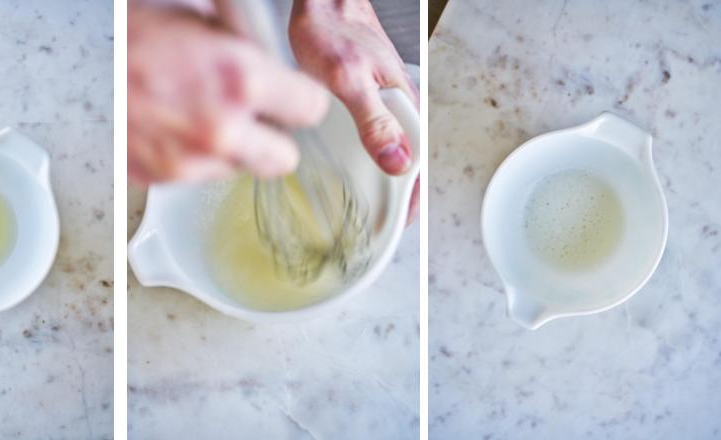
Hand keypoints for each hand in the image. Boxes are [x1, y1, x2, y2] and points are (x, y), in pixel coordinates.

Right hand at [128, 7, 328, 183]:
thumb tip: (265, 66)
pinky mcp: (160, 179)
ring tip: (199, 114)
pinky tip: (172, 126)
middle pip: (284, 159)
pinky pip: (198, 175)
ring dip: (231, 149)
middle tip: (256, 116)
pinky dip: (193, 157)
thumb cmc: (124, 34)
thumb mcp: (196, 25)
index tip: (292, 98)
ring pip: (239, 170)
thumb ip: (242, 54)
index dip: (300, 101)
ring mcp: (189, 162)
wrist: (64, 65)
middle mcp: (220, 130)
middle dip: (275, 138)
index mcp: (239, 79)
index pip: (310, 110)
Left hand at [289, 0, 419, 223]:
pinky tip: (353, 172)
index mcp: (406, 107)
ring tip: (368, 211)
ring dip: (383, 182)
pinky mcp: (368, 100)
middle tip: (378, 230)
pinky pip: (376, 138)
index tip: (397, 227)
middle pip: (407, 165)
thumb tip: (397, 161)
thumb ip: (372, 121)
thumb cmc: (334, 30)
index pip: (419, 167)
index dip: (410, 202)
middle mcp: (401, 108)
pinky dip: (368, 160)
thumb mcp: (349, 79)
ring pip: (391, 153)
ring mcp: (385, 105)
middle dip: (396, 200)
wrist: (322, 2)